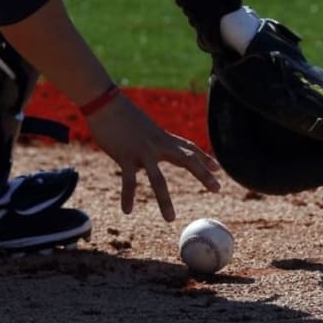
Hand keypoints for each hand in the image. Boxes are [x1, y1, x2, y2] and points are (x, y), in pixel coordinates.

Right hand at [85, 94, 220, 220]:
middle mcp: (158, 145)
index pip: (190, 148)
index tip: (218, 168)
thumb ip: (147, 147)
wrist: (105, 102)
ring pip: (158, 179)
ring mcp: (143, 151)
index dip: (205, 158)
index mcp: (164, 138)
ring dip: (164, 200)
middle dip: (203, 175)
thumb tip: (142, 166)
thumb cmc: (121, 116)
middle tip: (217, 189)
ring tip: (170, 219)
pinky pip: (129, 181)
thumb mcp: (143, 130)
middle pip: (187, 160)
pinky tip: (127, 211)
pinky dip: (128, 196)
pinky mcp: (125, 156)